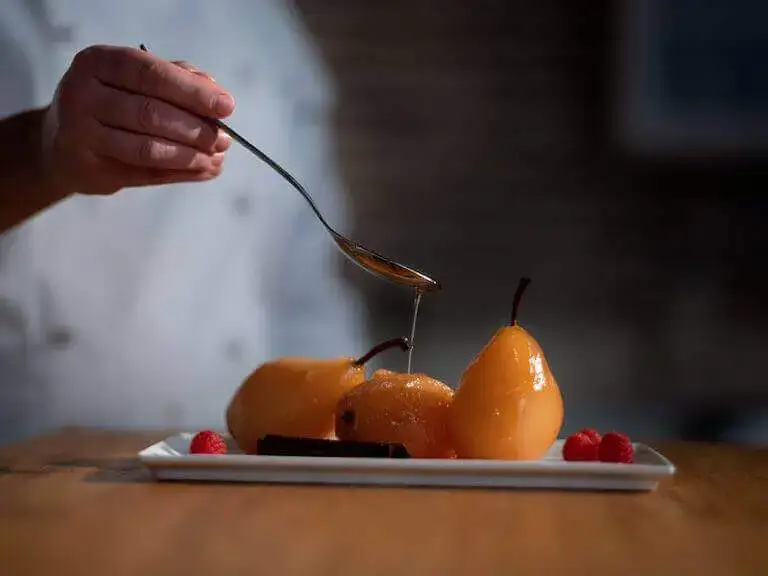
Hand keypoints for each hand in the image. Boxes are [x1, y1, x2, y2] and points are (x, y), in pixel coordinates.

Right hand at [41, 45, 234, 195]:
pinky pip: (143, 173)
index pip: (150, 74)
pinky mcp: (89, 167)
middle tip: (224, 140)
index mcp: (98, 62)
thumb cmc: (110, 104)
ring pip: (147, 148)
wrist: (62, 144)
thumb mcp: (135, 81)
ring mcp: (81, 133)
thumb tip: (214, 91)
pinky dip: (179, 173)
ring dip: (190, 155)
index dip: (191, 91)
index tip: (226, 107)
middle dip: (196, 129)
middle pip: (151, 113)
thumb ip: (176, 78)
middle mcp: (83, 93)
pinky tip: (202, 170)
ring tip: (216, 157)